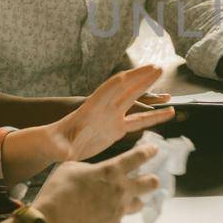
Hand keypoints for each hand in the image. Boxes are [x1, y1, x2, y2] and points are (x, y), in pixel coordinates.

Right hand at [31, 142, 160, 222]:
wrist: (52, 222)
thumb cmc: (59, 191)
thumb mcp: (71, 168)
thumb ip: (90, 168)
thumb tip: (94, 172)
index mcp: (111, 171)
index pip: (138, 157)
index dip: (149, 152)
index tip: (154, 150)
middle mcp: (120, 190)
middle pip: (151, 183)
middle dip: (152, 179)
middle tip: (149, 178)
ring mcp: (119, 210)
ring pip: (138, 203)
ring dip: (134, 199)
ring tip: (123, 198)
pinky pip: (119, 218)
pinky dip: (114, 214)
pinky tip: (101, 213)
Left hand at [42, 66, 174, 161]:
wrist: (56, 147)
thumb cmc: (54, 144)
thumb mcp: (57, 146)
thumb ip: (62, 148)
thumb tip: (64, 154)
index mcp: (92, 108)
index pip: (111, 89)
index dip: (128, 79)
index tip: (144, 70)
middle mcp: (104, 109)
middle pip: (126, 89)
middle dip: (142, 78)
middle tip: (159, 68)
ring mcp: (112, 117)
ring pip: (134, 101)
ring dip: (149, 93)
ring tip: (168, 90)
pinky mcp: (116, 130)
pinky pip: (138, 121)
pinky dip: (153, 117)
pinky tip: (168, 114)